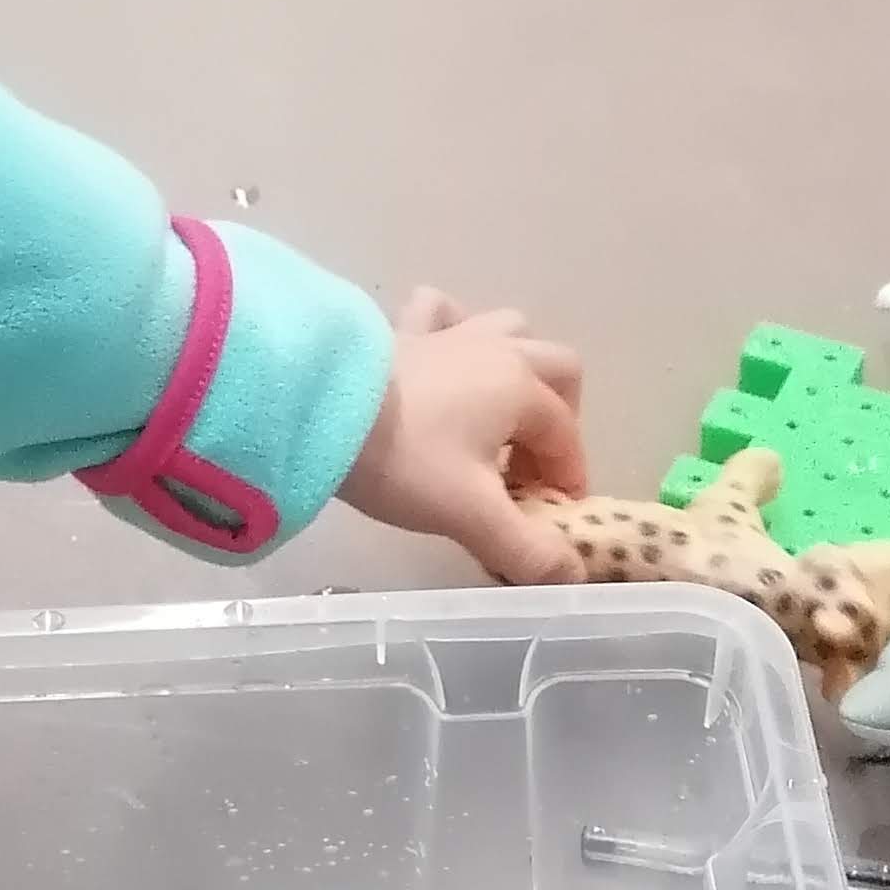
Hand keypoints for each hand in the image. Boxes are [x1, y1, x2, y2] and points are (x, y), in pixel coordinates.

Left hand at [336, 288, 588, 583]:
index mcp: (522, 390)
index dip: (567, 482)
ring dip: (517, 368)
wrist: (316, 411)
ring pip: (508, 331)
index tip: (549, 520)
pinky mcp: (403, 331)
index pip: (566, 439)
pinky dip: (453, 329)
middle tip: (528, 468)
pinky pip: (440, 313)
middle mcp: (496, 350)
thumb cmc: (404, 460)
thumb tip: (573, 576)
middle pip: (558, 371)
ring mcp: (448, 333)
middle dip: (558, 420)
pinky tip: (443, 357)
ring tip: (494, 417)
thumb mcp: (471, 514)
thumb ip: (526, 550)